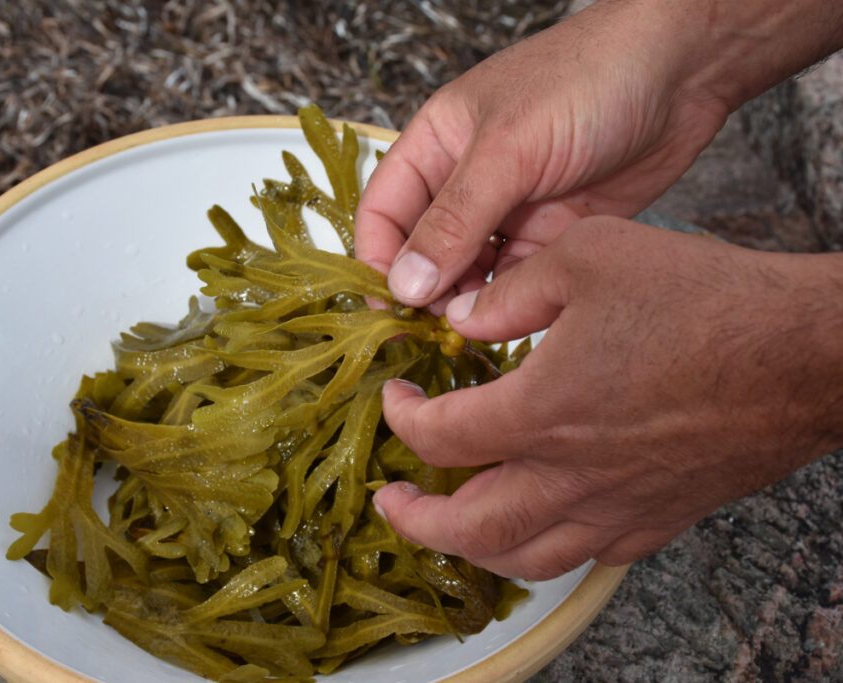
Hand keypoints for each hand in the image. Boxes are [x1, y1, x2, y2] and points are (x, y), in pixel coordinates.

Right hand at [355, 1, 730, 309]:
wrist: (684, 71)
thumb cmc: (589, 80)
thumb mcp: (508, 149)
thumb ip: (455, 220)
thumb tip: (406, 284)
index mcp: (437, 144)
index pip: (384, 212)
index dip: (379, 260)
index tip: (389, 307)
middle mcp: (467, 180)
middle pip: (423, 250)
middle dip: (424, 291)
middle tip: (432, 331)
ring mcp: (511, 209)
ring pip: (469, 272)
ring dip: (465, 303)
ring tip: (473, 330)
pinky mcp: (553, 233)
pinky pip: (516, 278)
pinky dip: (508, 303)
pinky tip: (511, 320)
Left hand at [373, 218, 842, 579]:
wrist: (805, 352)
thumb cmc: (704, 301)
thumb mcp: (587, 257)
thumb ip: (508, 292)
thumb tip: (459, 317)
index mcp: (541, 411)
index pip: (439, 438)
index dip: (402, 417)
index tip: (396, 396)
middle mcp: (571, 475)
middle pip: (467, 528)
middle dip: (416, 518)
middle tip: (392, 500)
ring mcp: (617, 506)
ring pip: (524, 558)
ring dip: (473, 547)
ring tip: (451, 526)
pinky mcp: (659, 517)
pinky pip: (586, 556)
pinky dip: (545, 547)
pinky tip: (541, 520)